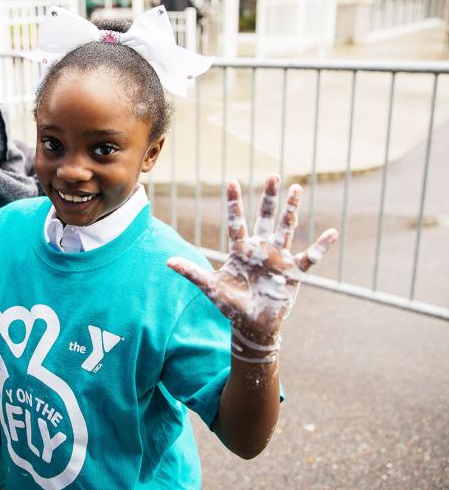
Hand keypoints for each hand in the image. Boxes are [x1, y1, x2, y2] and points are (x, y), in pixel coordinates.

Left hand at [167, 175, 336, 342]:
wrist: (252, 324)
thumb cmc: (231, 305)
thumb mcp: (211, 287)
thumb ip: (192, 272)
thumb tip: (167, 262)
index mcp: (240, 250)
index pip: (236, 221)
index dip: (234, 203)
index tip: (231, 182)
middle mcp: (260, 249)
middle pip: (266, 217)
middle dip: (269, 197)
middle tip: (272, 175)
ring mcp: (279, 258)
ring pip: (286, 228)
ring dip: (292, 210)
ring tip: (297, 188)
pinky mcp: (294, 273)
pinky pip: (311, 257)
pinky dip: (322, 246)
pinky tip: (332, 232)